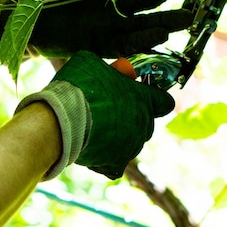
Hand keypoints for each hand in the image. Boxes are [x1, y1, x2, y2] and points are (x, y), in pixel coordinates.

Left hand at [0, 0, 192, 58]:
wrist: (22, 14)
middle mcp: (115, 7)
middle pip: (147, 1)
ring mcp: (108, 27)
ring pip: (142, 25)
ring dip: (164, 21)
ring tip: (186, 17)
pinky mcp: (98, 45)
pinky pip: (124, 44)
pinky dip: (142, 40)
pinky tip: (160, 34)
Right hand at [15, 51, 174, 179]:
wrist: (61, 120)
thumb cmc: (78, 87)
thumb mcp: (88, 61)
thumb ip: (102, 66)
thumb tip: (99, 67)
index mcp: (144, 99)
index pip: (164, 102)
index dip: (154, 98)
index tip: (140, 94)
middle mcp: (143, 124)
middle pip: (146, 123)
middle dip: (131, 116)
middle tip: (108, 109)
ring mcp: (131, 146)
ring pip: (130, 143)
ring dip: (117, 137)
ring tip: (93, 128)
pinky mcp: (116, 164)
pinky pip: (116, 164)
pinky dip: (106, 160)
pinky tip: (93, 149)